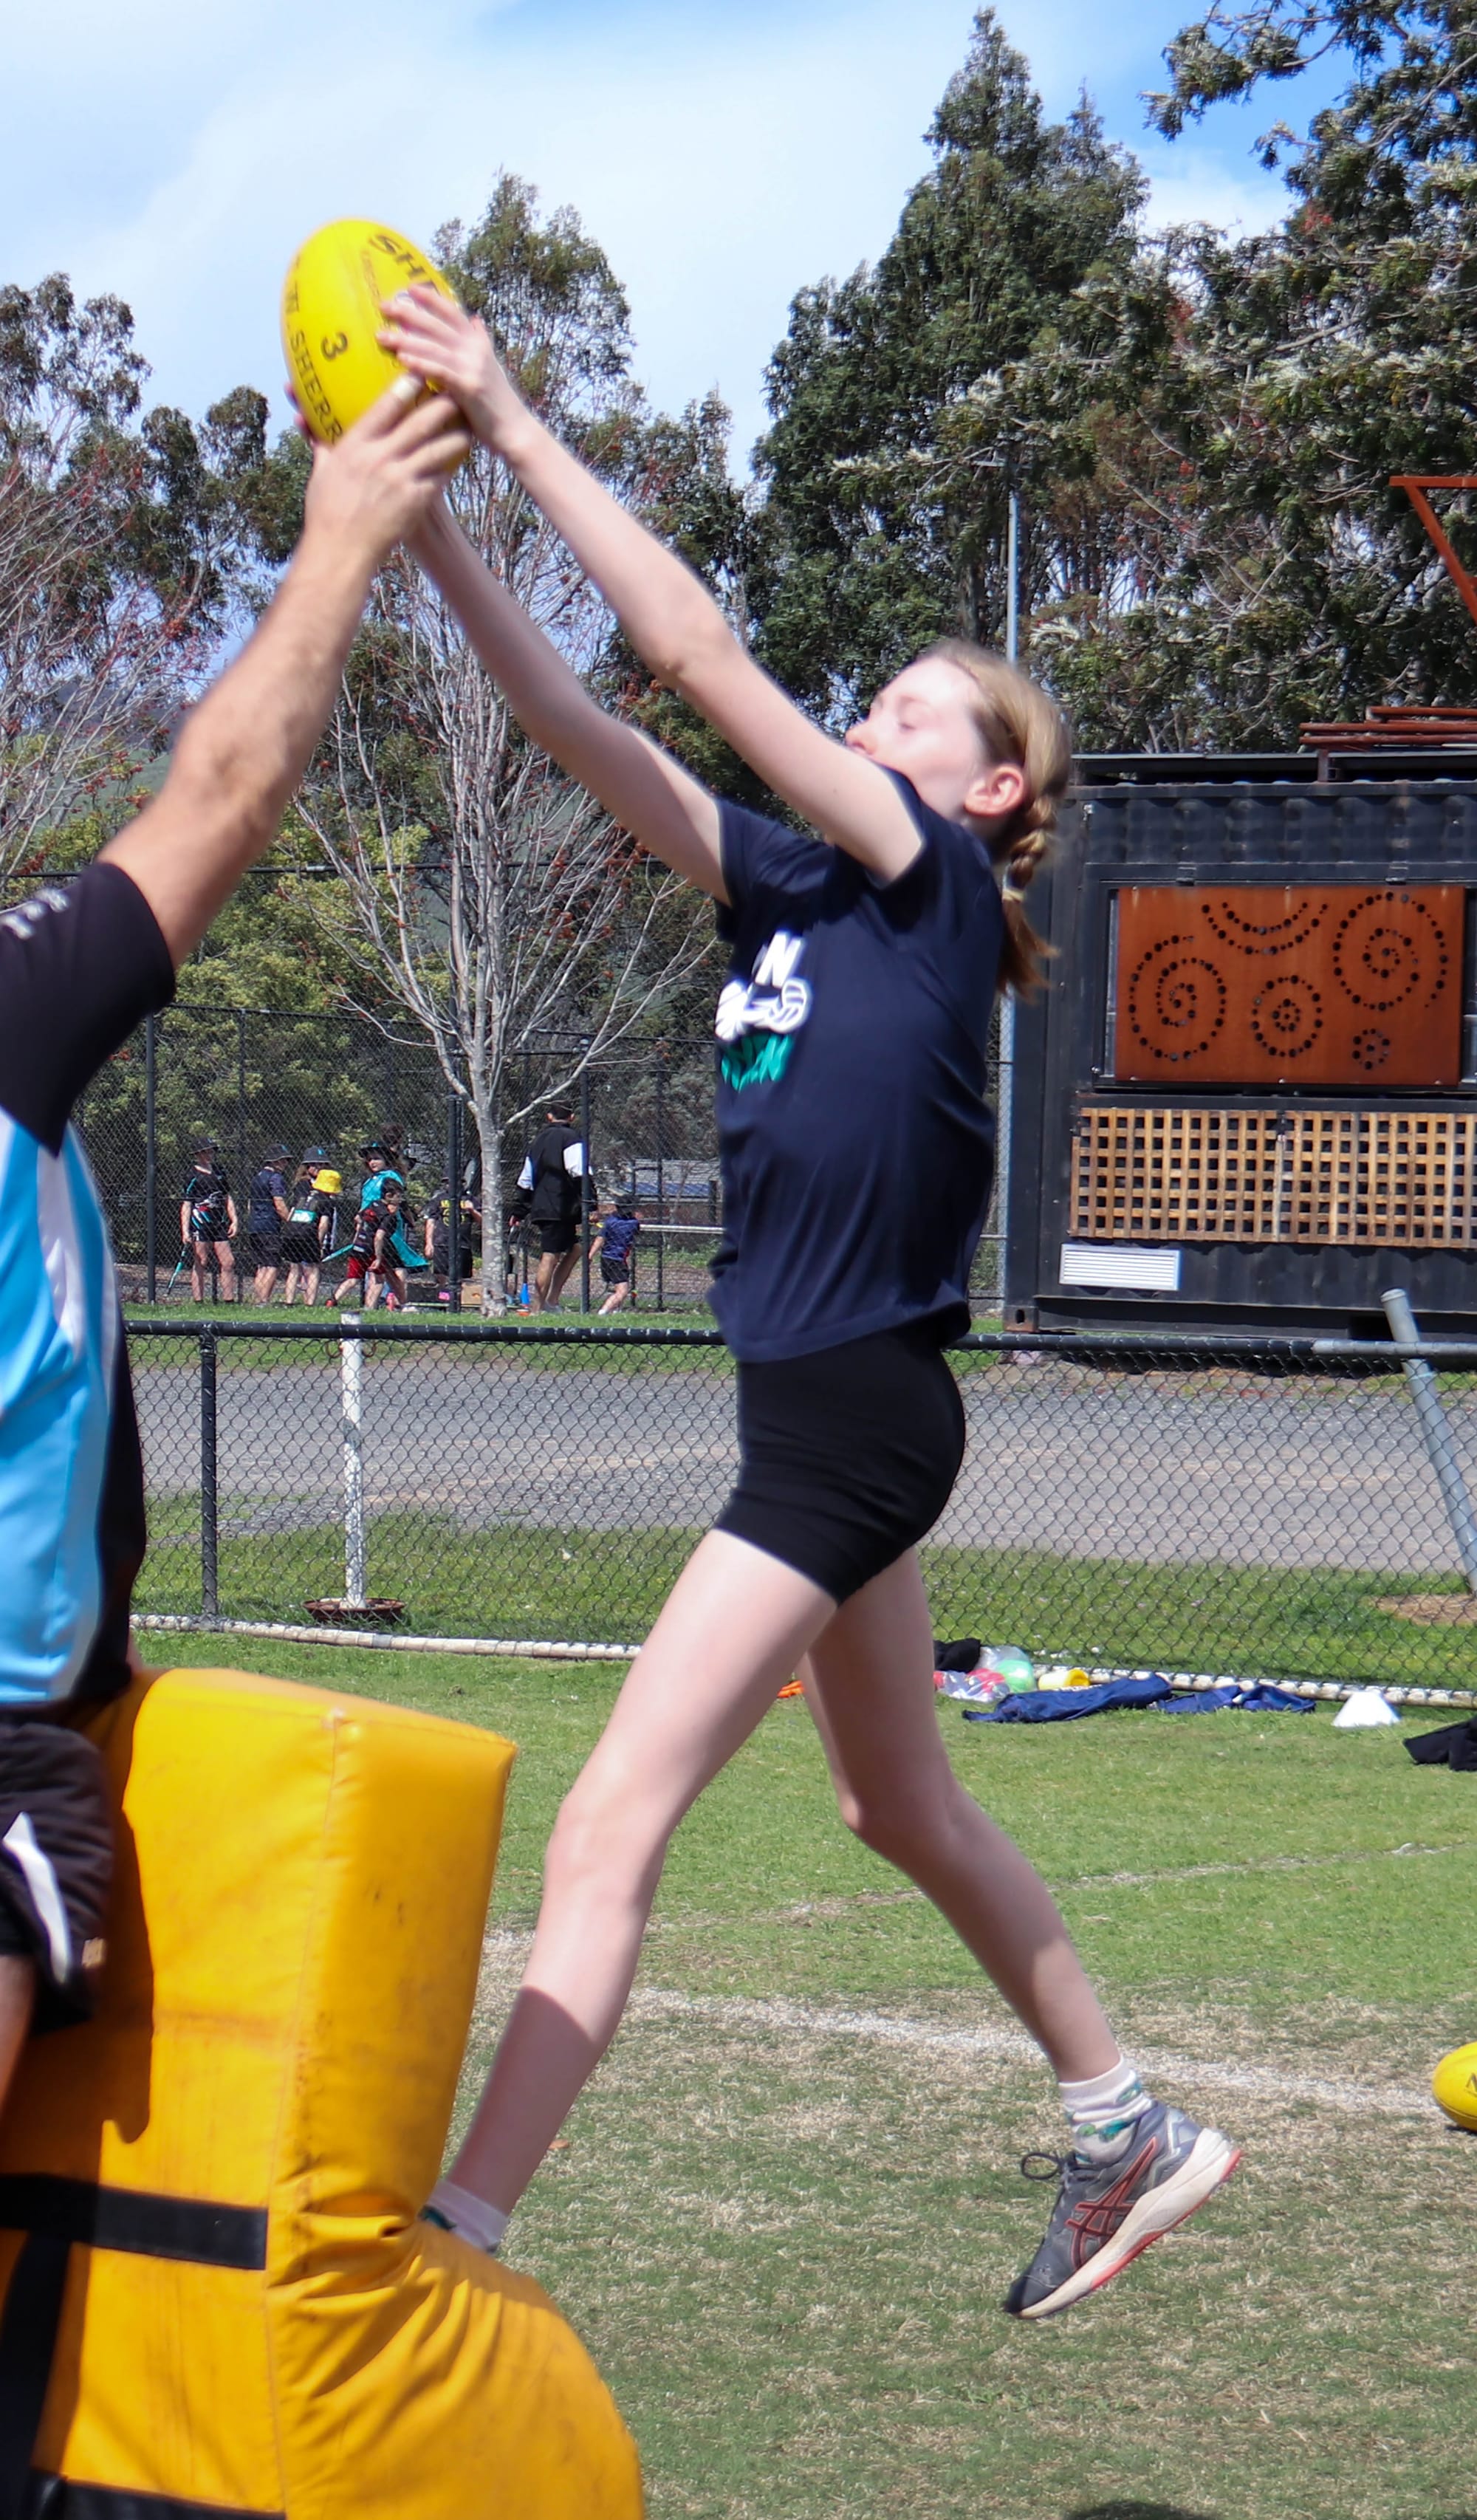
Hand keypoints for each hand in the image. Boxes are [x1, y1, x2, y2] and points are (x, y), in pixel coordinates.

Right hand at [300, 378, 470, 569]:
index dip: (407, 385)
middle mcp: (380, 458)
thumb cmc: (326, 512)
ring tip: (470, 427)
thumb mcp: (321, 473)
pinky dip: (451, 466)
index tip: (421, 371)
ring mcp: (400, 480)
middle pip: (420, 423)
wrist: (340, 551)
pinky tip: (460, 458)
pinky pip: (439, 478)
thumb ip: (322, 445)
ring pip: (438, 449)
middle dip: (442, 404)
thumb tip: (307, 422)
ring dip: (457, 436)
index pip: (386, 406)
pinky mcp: (415, 502)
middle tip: (457, 392)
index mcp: (355, 446)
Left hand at [378, 288, 530, 456]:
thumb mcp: (491, 366)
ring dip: (406, 339)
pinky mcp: (469, 386)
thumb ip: (480, 342)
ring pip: (434, 346)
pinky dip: (421, 363)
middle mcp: (475, 349)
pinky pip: (440, 370)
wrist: (516, 430)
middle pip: (437, 324)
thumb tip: (475, 321)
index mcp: (478, 342)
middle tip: (384, 306)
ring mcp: (473, 366)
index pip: (452, 312)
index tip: (410, 289)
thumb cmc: (498, 403)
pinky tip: (403, 358)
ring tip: (382, 336)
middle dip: (409, 313)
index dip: (431, 299)